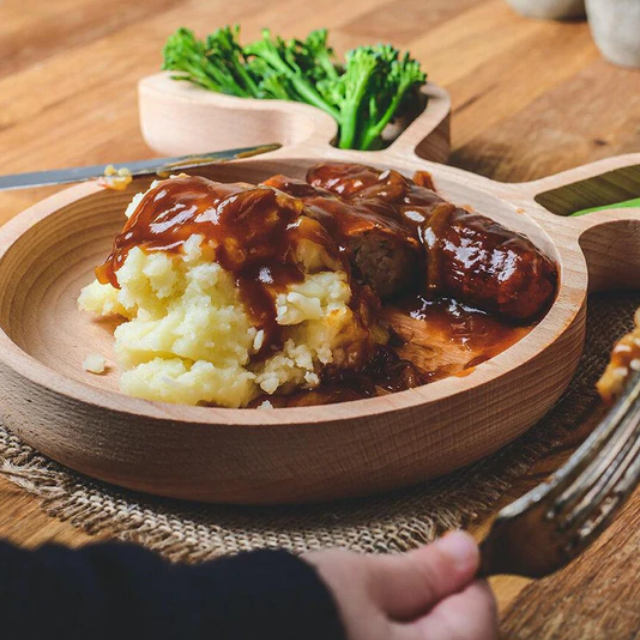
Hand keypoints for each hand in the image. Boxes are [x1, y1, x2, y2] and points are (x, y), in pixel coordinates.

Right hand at [304, 531, 496, 639]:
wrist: (224, 639)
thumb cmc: (297, 612)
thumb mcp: (361, 580)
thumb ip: (423, 571)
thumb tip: (466, 549)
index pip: (481, 609)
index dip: (458, 572)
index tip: (436, 552)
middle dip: (440, 608)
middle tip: (401, 583)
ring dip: (414, 628)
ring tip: (373, 608)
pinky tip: (356, 631)